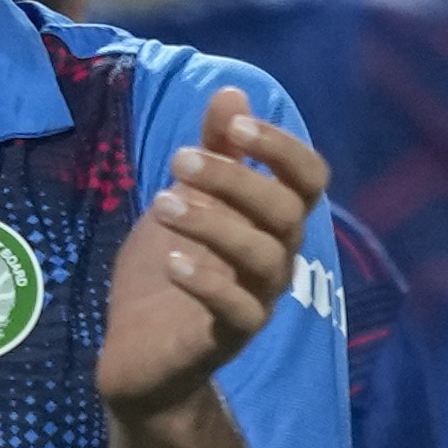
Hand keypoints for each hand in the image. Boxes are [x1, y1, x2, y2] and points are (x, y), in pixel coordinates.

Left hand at [94, 91, 328, 425]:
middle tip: (178, 160)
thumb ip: (212, 151)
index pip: (308, 178)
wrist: (139, 357)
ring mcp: (257, 301)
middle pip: (286, 213)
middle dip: (235, 178)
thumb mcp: (184, 199)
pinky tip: (172, 261)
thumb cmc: (168, 271)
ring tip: (162, 203)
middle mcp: (277, 259)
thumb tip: (232, 90)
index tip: (237, 124)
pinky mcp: (227, 340)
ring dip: (215, 223)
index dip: (282, 147)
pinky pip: (239, 311)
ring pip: (264, 258)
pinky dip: (208, 281)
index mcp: (271, 222)